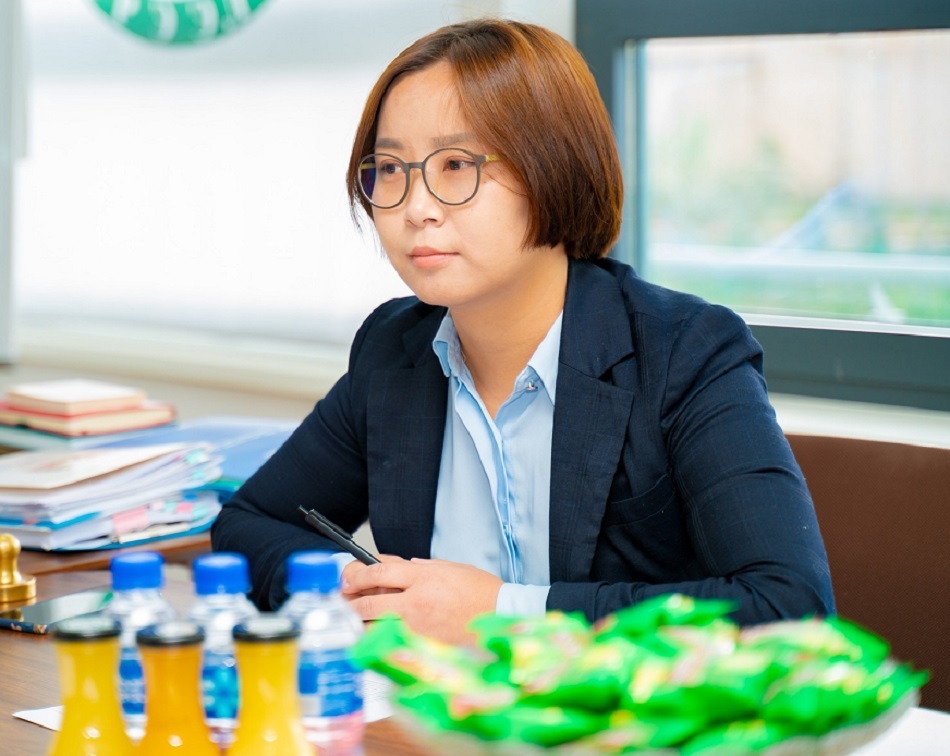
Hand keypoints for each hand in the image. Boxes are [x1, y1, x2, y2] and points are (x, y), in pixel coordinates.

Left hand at [341, 556, 501, 644]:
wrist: (502, 616)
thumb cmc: (482, 591)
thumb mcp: (452, 567)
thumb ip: (424, 567)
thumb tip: (402, 567)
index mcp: (424, 577)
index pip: (379, 571)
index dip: (357, 573)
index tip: (349, 575)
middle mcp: (417, 600)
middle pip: (369, 600)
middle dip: (349, 599)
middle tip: (342, 597)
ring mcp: (418, 626)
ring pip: (375, 625)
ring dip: (359, 622)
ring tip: (352, 617)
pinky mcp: (423, 644)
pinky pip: (392, 641)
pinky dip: (378, 638)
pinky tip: (372, 635)